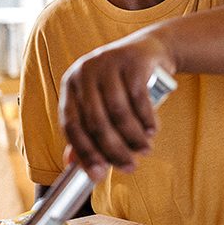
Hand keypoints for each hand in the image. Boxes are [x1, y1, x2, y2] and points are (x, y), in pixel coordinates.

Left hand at [59, 31, 174, 180]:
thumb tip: (72, 164)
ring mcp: (108, 64)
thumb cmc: (121, 83)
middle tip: (130, 167)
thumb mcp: (100, 102)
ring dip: (133, 137)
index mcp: (71, 85)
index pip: (71, 124)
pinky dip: (147, 119)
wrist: (150, 49)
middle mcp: (85, 72)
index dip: (84, 152)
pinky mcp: (132, 61)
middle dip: (114, 150)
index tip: (99, 174)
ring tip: (145, 150)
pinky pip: (139, 98)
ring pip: (119, 112)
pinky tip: (152, 131)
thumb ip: (86, 130)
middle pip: (96, 121)